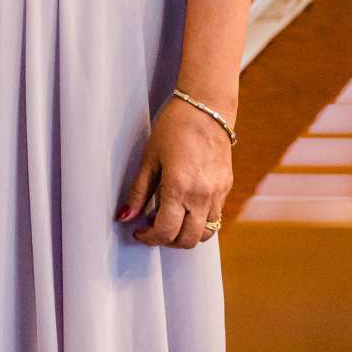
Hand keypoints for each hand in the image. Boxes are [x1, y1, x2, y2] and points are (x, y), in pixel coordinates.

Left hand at [117, 96, 234, 249]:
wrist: (206, 109)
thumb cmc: (173, 129)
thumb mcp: (149, 158)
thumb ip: (138, 192)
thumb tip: (125, 217)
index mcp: (178, 188)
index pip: (166, 231)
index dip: (149, 238)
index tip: (139, 232)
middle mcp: (202, 196)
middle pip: (187, 240)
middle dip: (167, 241)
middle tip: (152, 228)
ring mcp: (217, 194)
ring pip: (205, 234)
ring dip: (185, 234)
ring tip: (169, 218)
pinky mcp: (226, 188)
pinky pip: (215, 217)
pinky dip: (199, 222)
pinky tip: (185, 206)